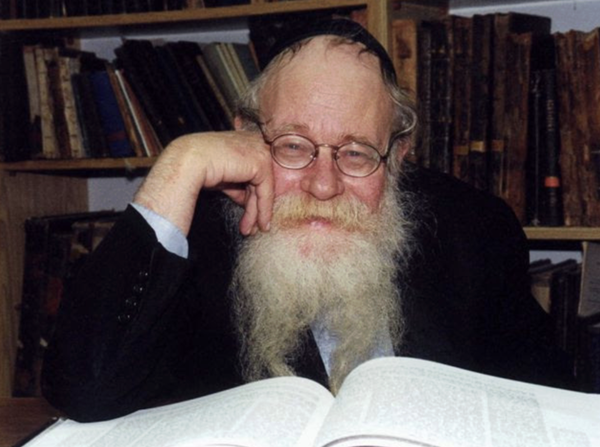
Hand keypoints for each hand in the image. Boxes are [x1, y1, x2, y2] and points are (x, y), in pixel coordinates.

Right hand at [134, 131, 274, 235]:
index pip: (254, 171)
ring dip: (257, 212)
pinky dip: (263, 209)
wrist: (188, 162)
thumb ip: (237, 184)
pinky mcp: (261, 163)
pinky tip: (260, 222)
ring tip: (250, 230)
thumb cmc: (197, 167)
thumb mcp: (223, 176)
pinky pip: (266, 191)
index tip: (249, 214)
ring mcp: (259, 151)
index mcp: (244, 140)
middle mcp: (254, 142)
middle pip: (260, 180)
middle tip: (253, 226)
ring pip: (264, 188)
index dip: (252, 195)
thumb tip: (247, 200)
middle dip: (256, 206)